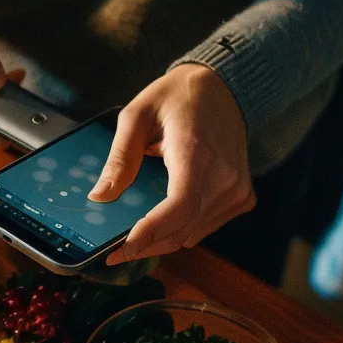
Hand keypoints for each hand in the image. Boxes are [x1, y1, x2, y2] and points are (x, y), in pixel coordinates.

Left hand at [93, 63, 253, 265]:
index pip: (179, 205)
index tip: (122, 249)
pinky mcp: (243, 197)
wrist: (223, 88)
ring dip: (164, 240)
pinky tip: (165, 219)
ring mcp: (237, 189)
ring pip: (194, 234)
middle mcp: (224, 175)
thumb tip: (100, 196)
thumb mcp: (137, 116)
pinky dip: (184, 230)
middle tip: (115, 253)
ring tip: (136, 235)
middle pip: (183, 228)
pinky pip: (207, 226)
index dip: (151, 233)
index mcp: (196, 152)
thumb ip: (119, 158)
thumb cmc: (177, 98)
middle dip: (147, 246)